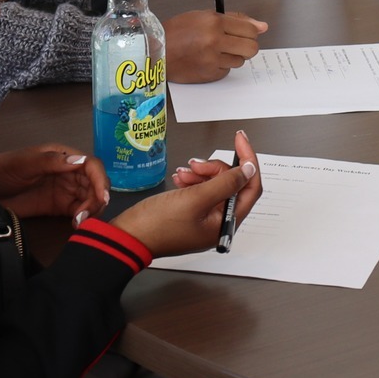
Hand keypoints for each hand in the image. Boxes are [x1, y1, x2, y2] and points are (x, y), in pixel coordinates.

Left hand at [0, 144, 109, 224]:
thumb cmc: (1, 171)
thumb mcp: (24, 163)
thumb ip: (51, 161)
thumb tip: (81, 161)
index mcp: (62, 156)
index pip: (90, 165)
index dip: (100, 179)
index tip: (101, 197)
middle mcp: (68, 172)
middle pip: (94, 183)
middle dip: (97, 198)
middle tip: (88, 215)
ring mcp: (64, 190)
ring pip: (90, 198)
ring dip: (92, 209)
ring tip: (80, 222)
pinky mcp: (58, 207)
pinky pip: (79, 211)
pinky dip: (83, 218)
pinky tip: (77, 225)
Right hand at [116, 130, 262, 257]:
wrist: (128, 237)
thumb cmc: (157, 225)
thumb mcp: (195, 199)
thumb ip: (225, 183)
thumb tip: (250, 170)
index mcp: (225, 224)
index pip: (250, 187)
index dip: (248, 161)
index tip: (240, 140)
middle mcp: (218, 223)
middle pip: (232, 185)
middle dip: (215, 169)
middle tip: (197, 164)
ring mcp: (204, 219)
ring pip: (215, 185)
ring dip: (201, 174)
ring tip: (184, 172)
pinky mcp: (191, 214)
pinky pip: (200, 191)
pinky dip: (192, 181)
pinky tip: (180, 178)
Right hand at [165, 9, 267, 82]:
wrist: (158, 50)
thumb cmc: (178, 31)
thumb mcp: (204, 16)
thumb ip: (235, 19)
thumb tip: (262, 26)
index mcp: (215, 22)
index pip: (250, 30)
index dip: (251, 32)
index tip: (246, 33)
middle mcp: (215, 41)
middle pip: (251, 48)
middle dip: (247, 46)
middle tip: (237, 43)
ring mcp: (212, 59)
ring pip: (240, 61)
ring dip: (233, 56)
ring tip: (216, 50)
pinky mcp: (209, 74)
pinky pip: (227, 71)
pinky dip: (222, 66)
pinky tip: (209, 59)